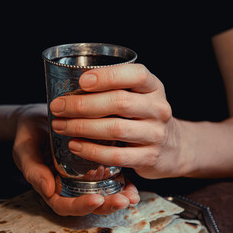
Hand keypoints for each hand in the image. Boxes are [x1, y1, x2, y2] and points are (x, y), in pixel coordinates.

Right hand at [12, 104, 138, 215]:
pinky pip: (109, 175)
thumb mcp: (24, 149)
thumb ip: (33, 169)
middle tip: (123, 200)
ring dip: (117, 196)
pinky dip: (122, 181)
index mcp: (51, 186)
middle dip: (107, 205)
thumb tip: (47, 190)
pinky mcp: (95, 161)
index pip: (65, 204)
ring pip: (101, 192)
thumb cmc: (28, 133)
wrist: (39, 115)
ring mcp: (83, 174)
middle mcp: (69, 184)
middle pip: (88, 203)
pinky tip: (133, 182)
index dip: (80, 205)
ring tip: (132, 195)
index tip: (95, 199)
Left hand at [50, 64, 187, 178]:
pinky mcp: (149, 157)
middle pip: (119, 102)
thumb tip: (71, 90)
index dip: (107, 76)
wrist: (175, 147)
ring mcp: (156, 134)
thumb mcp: (140, 96)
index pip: (135, 75)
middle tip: (58, 107)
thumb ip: (115, 90)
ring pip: (115, 129)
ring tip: (60, 126)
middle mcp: (158, 108)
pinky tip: (75, 146)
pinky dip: (92, 150)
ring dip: (82, 127)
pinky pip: (117, 155)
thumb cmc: (145, 116)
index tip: (81, 81)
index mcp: (154, 87)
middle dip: (82, 104)